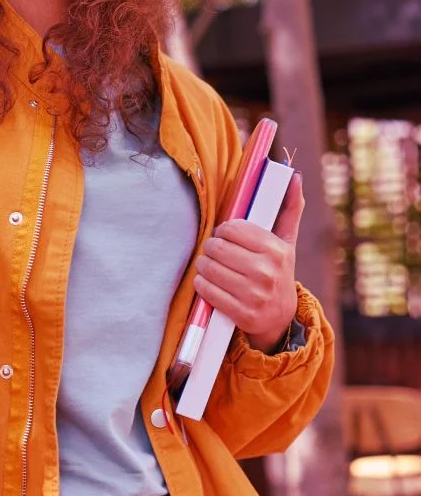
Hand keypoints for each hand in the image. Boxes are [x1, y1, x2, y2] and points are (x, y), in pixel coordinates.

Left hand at [193, 171, 304, 352]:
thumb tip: (294, 176)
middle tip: (215, 250)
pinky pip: (206, 290)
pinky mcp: (241, 314)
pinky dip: (202, 284)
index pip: (232, 228)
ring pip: (209, 267)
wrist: (281, 319)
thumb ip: (290, 208)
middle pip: (217, 247)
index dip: (224, 230)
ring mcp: (254, 295)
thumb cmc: (279, 271)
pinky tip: (208, 281)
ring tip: (210, 265)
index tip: (226, 235)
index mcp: (276, 250)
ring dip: (203, 264)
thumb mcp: (287, 242)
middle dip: (211, 247)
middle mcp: (266, 272)